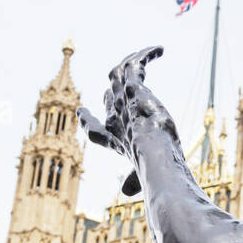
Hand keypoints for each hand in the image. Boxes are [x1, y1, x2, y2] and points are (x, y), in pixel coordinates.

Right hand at [78, 47, 176, 187]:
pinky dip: (146, 54)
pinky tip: (160, 49)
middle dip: (114, 85)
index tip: (81, 113)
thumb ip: (132, 180)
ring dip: (131, 61)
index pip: (94, 129)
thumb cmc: (149, 170)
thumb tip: (127, 193)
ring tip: (145, 54)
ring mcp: (122, 101)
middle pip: (108, 94)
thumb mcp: (138, 174)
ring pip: (119, 72)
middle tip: (124, 73)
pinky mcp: (133, 88)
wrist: (154, 158)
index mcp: (113, 139)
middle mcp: (114, 118)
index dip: (88, 121)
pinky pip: (135, 64)